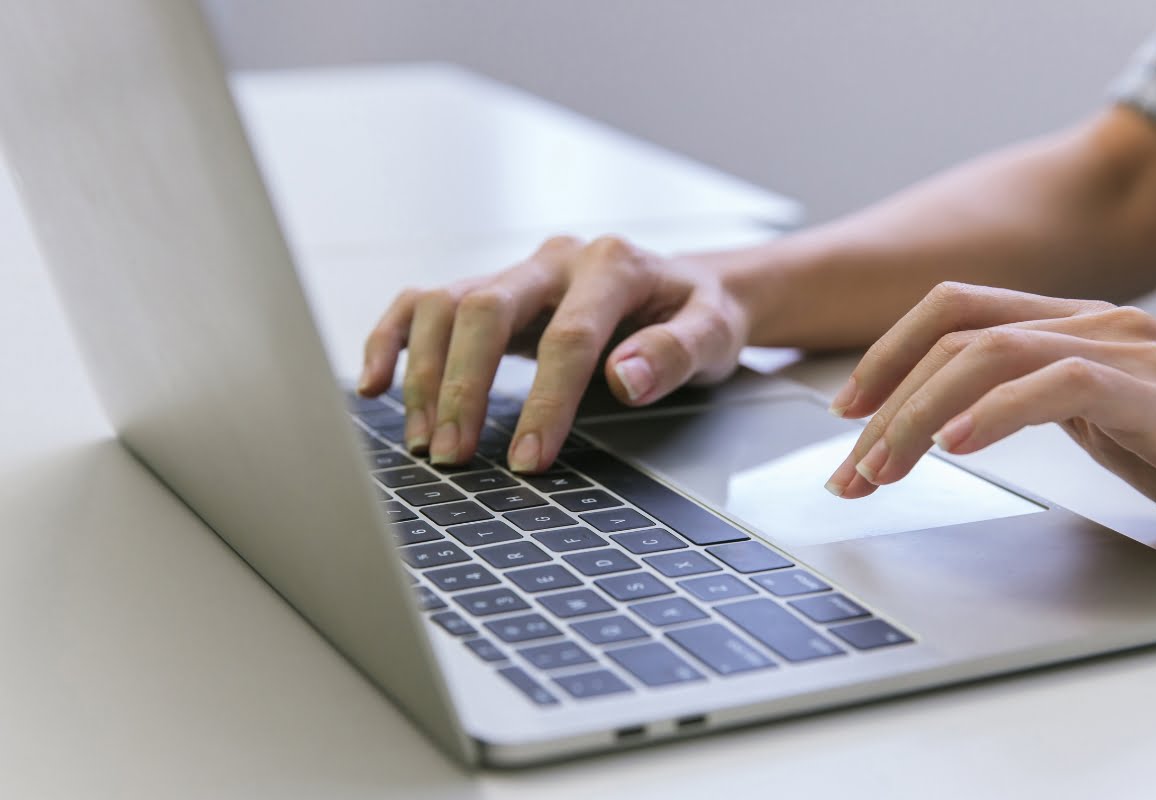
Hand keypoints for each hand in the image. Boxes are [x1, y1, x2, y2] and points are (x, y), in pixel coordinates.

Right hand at [358, 235, 748, 471]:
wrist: (684, 288)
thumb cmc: (698, 315)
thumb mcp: (716, 332)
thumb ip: (678, 352)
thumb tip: (626, 378)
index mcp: (613, 264)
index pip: (568, 335)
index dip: (546, 400)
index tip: (528, 458)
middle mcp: (555, 260)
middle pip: (486, 308)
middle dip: (465, 386)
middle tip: (455, 456)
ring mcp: (517, 272)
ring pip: (445, 304)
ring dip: (426, 375)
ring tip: (428, 442)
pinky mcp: (491, 291)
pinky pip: (425, 304)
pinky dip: (392, 340)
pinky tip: (374, 385)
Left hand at [823, 282, 1155, 525]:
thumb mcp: (1084, 417)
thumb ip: (1019, 397)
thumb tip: (932, 418)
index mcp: (1068, 320)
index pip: (955, 307)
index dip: (888, 351)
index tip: (847, 409)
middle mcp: (1094, 321)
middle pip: (957, 335)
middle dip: (889, 403)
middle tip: (852, 468)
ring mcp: (1130, 350)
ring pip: (992, 354)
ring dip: (921, 414)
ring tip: (886, 466)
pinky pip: (1061, 385)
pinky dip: (997, 412)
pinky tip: (956, 444)